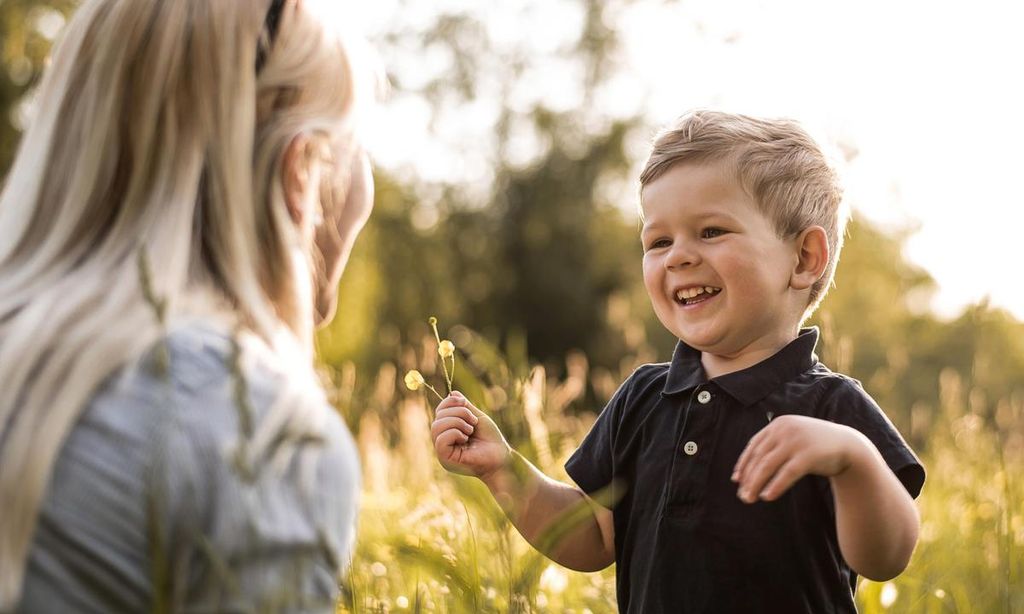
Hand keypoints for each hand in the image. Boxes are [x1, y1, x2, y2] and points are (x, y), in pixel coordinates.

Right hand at [431, 391, 510, 480]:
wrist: (501, 457)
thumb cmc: (491, 439)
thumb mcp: (477, 417)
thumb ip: (464, 407)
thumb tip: (452, 393)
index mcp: (448, 430)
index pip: (439, 411)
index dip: (449, 402)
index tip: (464, 402)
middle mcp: (442, 440)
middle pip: (438, 417)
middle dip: (457, 413)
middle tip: (473, 421)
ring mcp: (442, 451)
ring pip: (436, 426)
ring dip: (457, 422)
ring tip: (470, 430)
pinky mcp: (445, 458)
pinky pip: (440, 439)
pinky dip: (454, 433)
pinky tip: (466, 438)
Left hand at [731, 414, 865, 503]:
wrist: (848, 445)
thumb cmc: (814, 446)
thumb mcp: (792, 439)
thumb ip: (773, 447)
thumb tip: (748, 471)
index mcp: (778, 425)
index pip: (754, 446)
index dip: (743, 464)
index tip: (736, 480)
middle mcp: (784, 430)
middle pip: (758, 457)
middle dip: (748, 478)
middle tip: (742, 496)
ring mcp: (796, 441)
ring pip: (768, 465)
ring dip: (756, 484)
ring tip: (750, 499)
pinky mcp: (808, 455)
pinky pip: (787, 473)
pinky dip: (775, 486)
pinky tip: (768, 497)